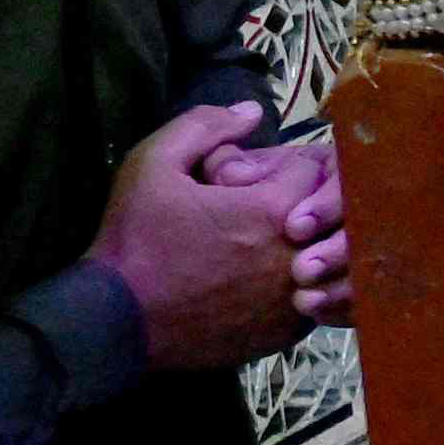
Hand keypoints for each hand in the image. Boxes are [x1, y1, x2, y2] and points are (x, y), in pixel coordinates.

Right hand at [98, 104, 314, 371]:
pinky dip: (299, 283)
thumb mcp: (152, 165)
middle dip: (300, 203)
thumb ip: (204, 127)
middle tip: (253, 211)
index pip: (311, 169)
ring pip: (328, 258)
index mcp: (273, 210)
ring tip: (257, 245)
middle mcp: (298, 256)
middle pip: (327, 213)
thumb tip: (254, 111)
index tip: (245, 180)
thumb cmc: (133, 240)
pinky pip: (316, 297)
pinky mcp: (288, 333)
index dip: (279, 167)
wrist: (116, 321)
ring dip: (305, 244)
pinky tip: (258, 279)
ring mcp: (297, 299)